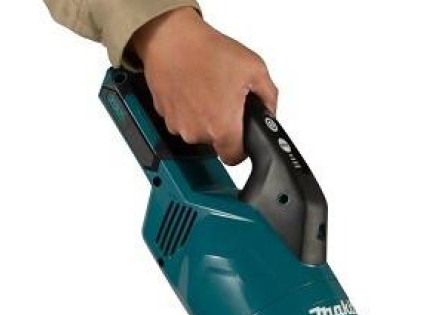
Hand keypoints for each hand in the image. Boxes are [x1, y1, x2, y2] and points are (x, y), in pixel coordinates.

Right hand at [130, 8, 278, 164]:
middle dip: (223, 125)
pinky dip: (187, 108)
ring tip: (207, 88)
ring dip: (204, 116)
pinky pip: (181, 119)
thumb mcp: (255, 69)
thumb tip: (270, 113)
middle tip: (225, 99)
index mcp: (222, 128)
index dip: (242, 147)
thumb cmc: (207, 51)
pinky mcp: (163, 113)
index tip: (241, 135)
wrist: (170, 36)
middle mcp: (197, 132)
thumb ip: (270, 98)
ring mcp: (177, 124)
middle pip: (216, 143)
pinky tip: (193, 87)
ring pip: (197, 131)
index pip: (235, 159)